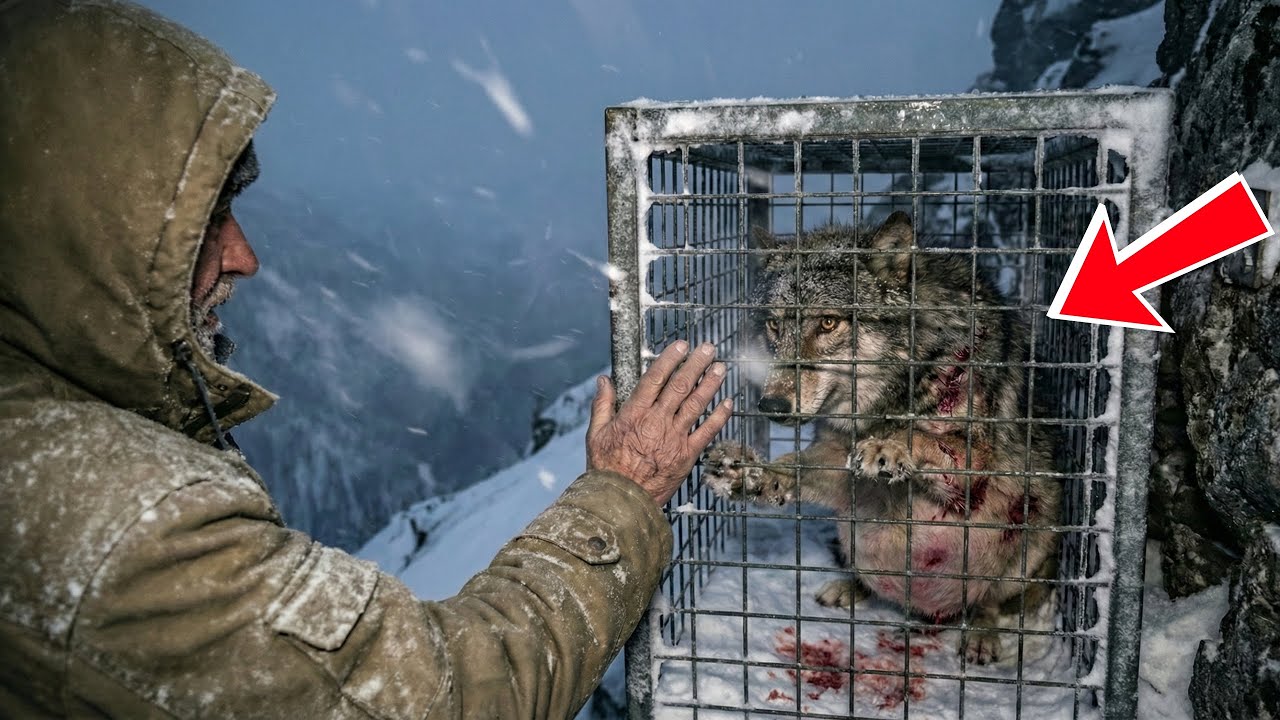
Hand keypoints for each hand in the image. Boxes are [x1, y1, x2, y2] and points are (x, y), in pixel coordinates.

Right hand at [587, 341, 732, 504]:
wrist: (621, 501)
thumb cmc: (606, 469)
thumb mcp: (596, 434)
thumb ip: (602, 405)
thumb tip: (603, 380)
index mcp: (634, 414)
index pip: (655, 378)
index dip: (670, 359)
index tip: (681, 345)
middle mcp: (657, 421)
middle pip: (680, 386)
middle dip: (695, 364)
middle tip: (708, 348)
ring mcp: (674, 438)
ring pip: (696, 404)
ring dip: (710, 383)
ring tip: (720, 368)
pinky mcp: (687, 455)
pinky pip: (706, 432)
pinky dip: (719, 416)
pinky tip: (728, 403)